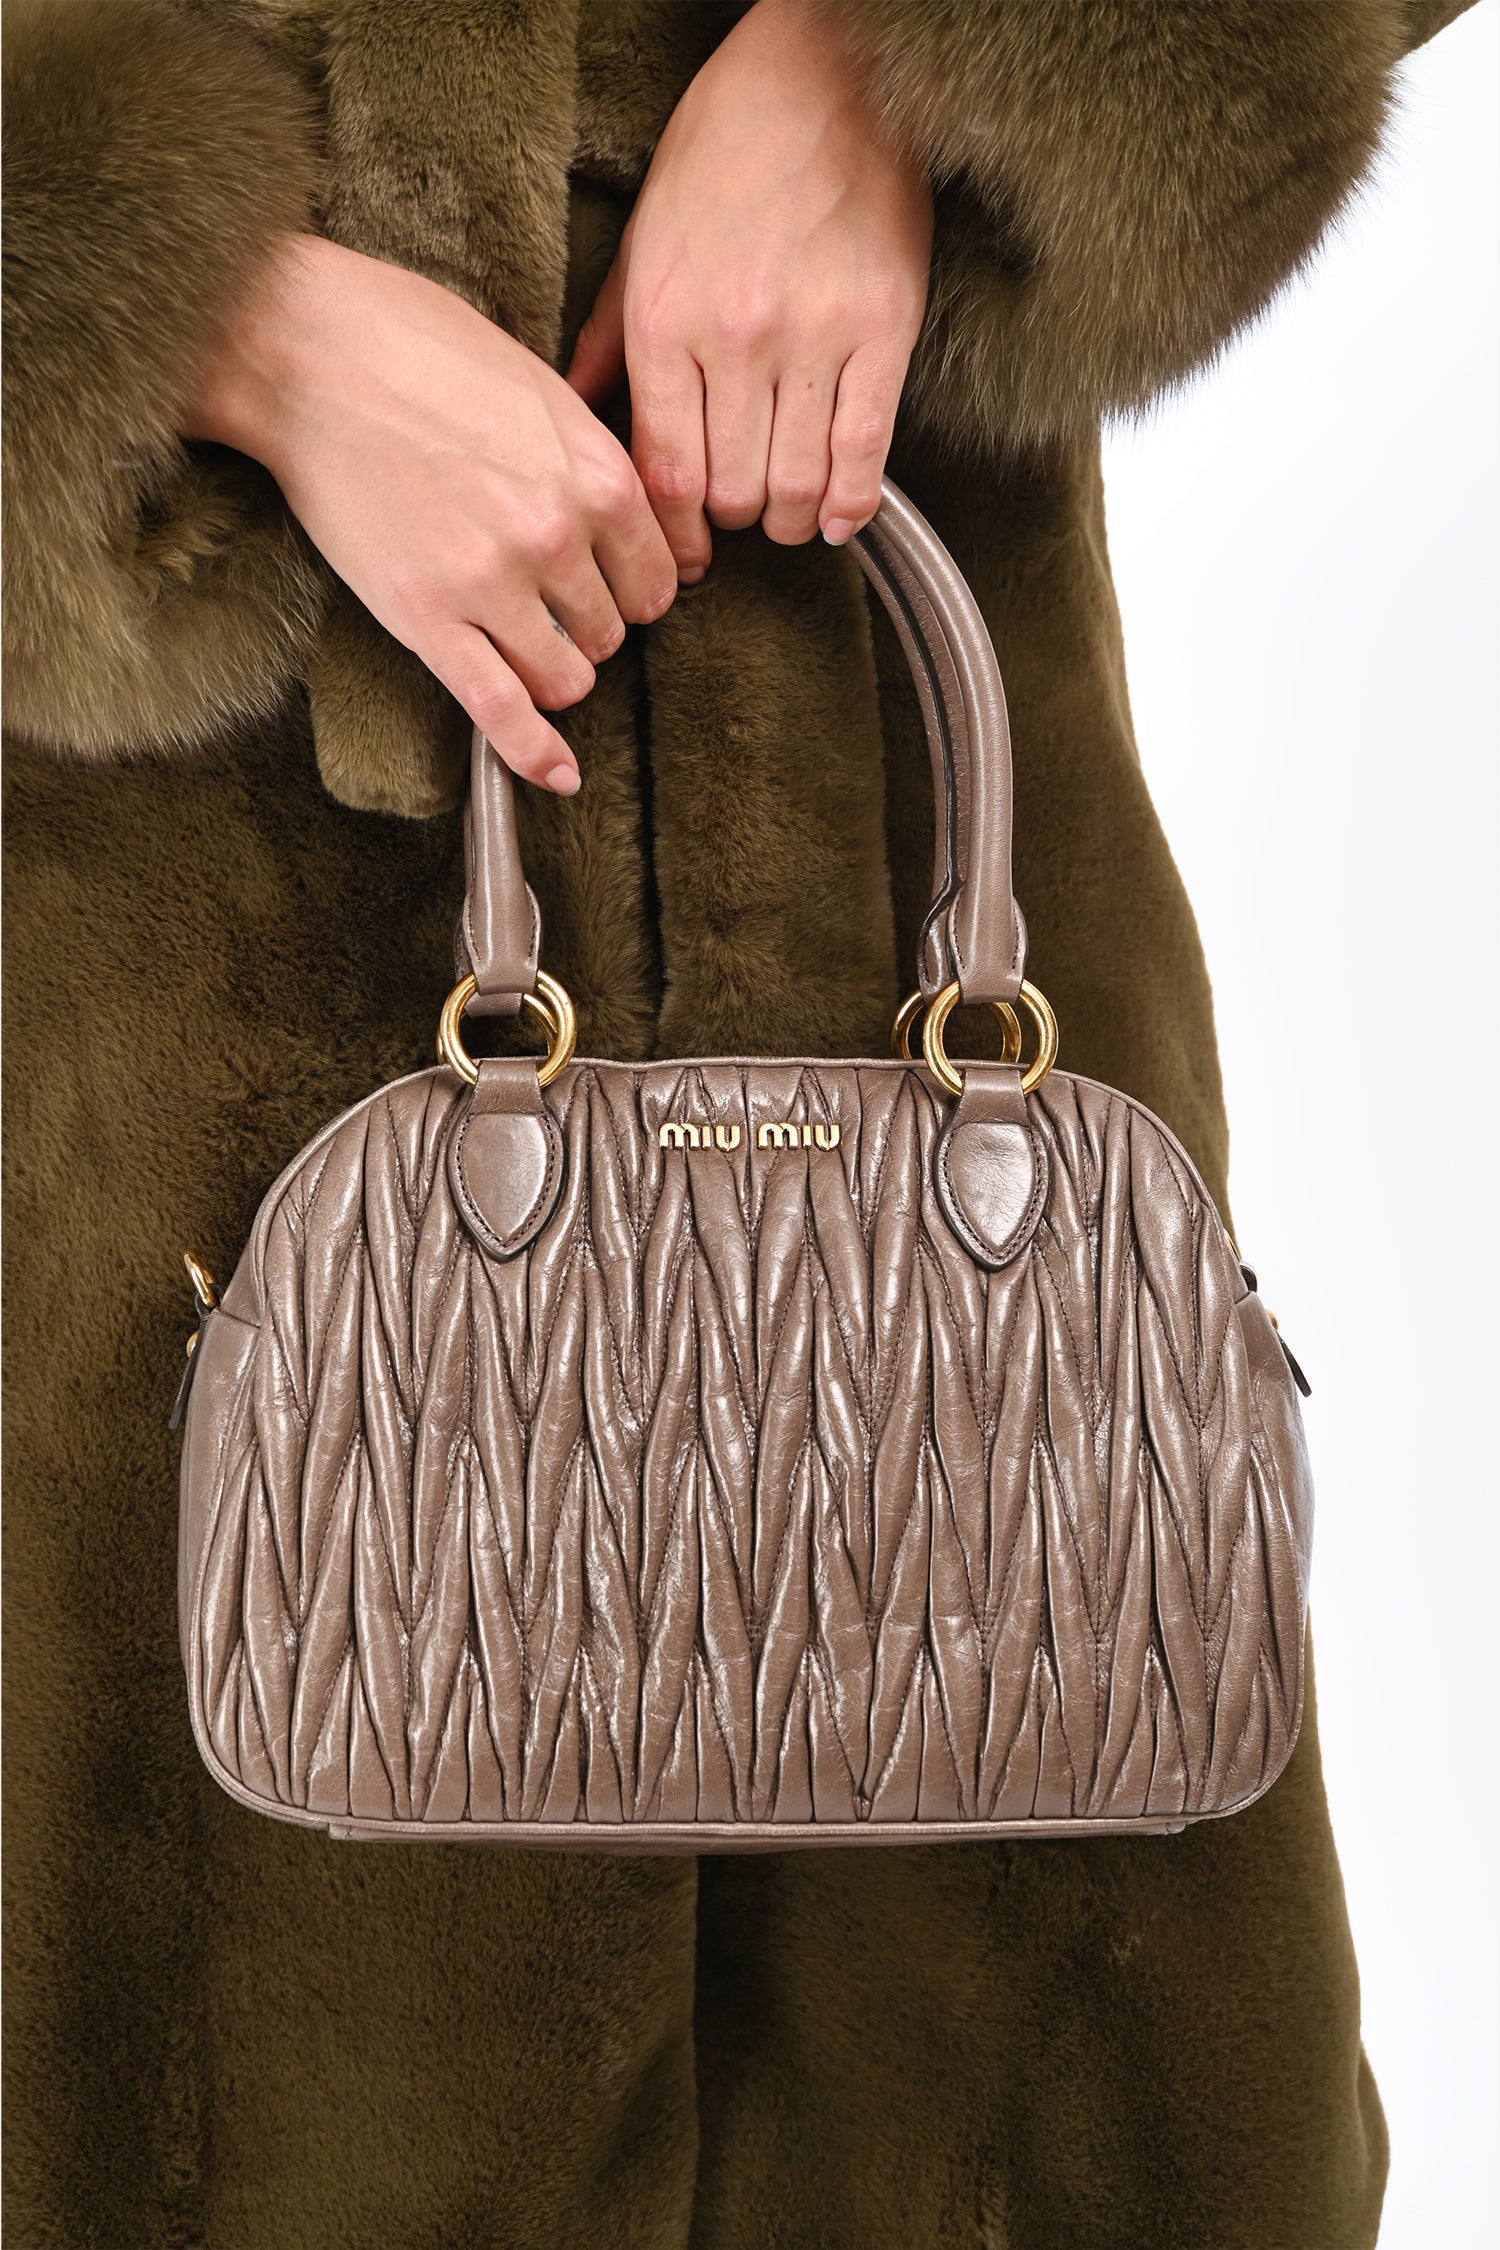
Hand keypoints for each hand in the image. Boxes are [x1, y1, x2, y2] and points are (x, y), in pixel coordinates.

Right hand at [184, 235, 677, 791]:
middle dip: (587, 625)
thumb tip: (623, 517)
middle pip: (611, 632)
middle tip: (547, 602)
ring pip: (565, 678)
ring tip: (524, 645)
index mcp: (596, 476)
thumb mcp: (537, 385)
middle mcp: (556, 537)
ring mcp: (491, 585)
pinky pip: (500, 713)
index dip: (636, 589)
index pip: (658, 578)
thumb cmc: (414, 346)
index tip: (612, 589)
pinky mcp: (426, 620)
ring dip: (554, 673)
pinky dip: (535, 754)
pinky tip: (557, 774)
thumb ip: (587, 460)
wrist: (304, 350)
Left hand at [566, 0, 931, 578]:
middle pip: (731, 493)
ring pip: (796, 486)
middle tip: (737, 518)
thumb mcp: (643, 239)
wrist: (824, 77)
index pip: (664, 474)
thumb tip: (577, 415)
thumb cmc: (727, 149)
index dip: (674, 535)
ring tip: (786, 515)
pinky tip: (838, 516)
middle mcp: (737, 338)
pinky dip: (850, 503)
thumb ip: (611, 337)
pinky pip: (865, 452)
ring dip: (789, 521)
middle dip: (732, 524)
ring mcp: (815, 336)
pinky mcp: (884, 330)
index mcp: (668, 321)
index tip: (684, 555)